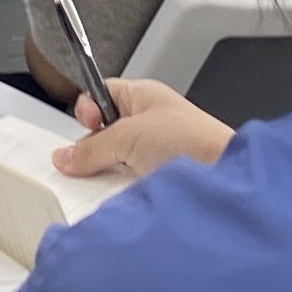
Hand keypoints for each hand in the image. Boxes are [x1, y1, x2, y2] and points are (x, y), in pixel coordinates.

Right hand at [53, 78, 234, 180]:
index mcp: (142, 97)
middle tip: (97, 160)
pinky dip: (124, 191)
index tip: (88, 127)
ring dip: (111, 172)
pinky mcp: (159, 180)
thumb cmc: (194, 141)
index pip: (99, 95)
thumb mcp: (128, 136)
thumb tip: (65, 156)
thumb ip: (92, 147)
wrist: (225, 177)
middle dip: (96, 149)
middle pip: (103, 133)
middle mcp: (149, 122)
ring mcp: (155, 152)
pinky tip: (128, 195)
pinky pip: (129, 183)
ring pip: (115, 162)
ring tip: (118, 179)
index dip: (87, 110)